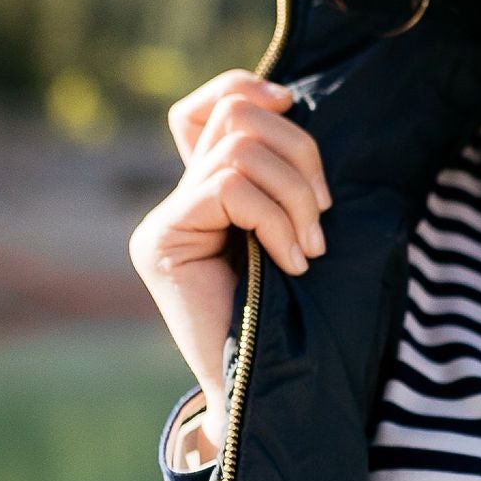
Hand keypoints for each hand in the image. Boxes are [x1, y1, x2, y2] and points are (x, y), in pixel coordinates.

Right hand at [128, 70, 329, 436]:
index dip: (249, 88)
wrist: (264, 393)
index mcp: (207, 191)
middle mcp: (176, 200)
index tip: (295, 105)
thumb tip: (287, 99)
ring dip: (293, 194)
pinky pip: (229, 188)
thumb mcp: (296, 229)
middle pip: (235, 117)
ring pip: (238, 149)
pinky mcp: (161, 241)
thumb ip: (280, 176)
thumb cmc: (292, 320)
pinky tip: (290, 261)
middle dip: (299, 153)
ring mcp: (163, 221)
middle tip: (320, 216)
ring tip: (309, 247)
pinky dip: (275, 218)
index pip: (213, 105)